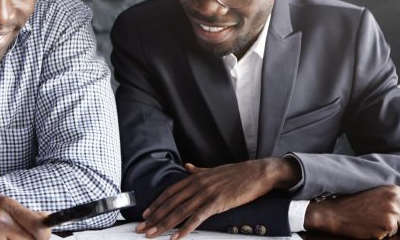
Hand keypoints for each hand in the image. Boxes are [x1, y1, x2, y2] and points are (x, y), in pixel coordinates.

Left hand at [136, 158, 299, 238]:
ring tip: (153, 234)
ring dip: (164, 225)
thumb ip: (198, 171)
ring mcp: (206, 194)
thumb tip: (187, 167)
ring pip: (180, 212)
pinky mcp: (216, 204)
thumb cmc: (236, 173)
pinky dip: (185, 228)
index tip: (146, 214)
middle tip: (142, 228)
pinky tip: (177, 237)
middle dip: (155, 218)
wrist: (257, 173)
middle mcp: (197, 185)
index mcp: (195, 178)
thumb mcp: (213, 170)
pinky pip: (197, 218)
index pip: (170, 192)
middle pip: (171, 204)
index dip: (156, 204)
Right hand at [305, 185, 399, 238]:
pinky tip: (376, 232)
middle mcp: (396, 198)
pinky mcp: (388, 224)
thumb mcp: (377, 198)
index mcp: (395, 190)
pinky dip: (389, 238)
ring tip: (382, 230)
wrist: (335, 214)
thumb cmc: (354, 208)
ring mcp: (393, 210)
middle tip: (394, 229)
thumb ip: (395, 202)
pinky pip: (398, 237)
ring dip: (399, 233)